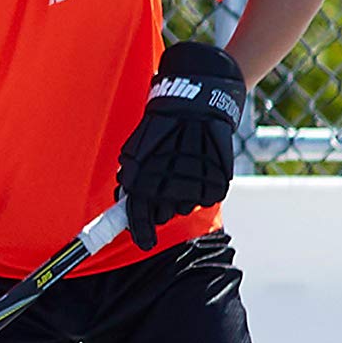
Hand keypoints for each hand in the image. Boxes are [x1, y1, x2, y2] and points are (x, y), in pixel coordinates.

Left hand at [115, 41, 246, 249]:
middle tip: (162, 189)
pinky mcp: (218, 179)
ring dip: (180, 196)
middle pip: (163, 213)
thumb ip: (131, 170)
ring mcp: (195, 181)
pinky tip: (196, 169)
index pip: (138, 211)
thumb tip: (123, 195)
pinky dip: (200, 188)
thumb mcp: (140, 142)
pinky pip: (206, 197)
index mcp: (144, 173)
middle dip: (159, 207)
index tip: (142, 242)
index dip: (139, 229)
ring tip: (180, 169)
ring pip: (184, 206)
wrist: (198, 101)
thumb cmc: (163, 122)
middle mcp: (169, 181)